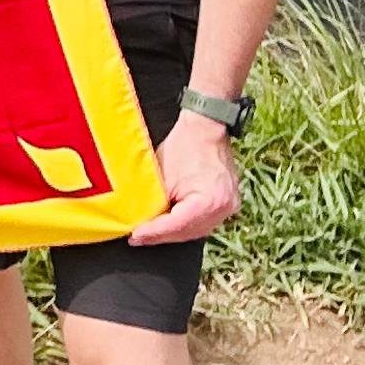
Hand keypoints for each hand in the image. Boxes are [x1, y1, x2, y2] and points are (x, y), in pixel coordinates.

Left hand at [127, 112, 241, 243]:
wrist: (206, 127)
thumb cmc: (185, 144)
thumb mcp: (161, 176)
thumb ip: (152, 203)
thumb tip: (140, 223)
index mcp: (209, 201)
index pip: (176, 225)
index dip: (153, 232)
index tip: (135, 236)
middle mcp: (223, 208)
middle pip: (187, 232)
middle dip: (161, 235)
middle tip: (138, 237)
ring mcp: (229, 207)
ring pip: (195, 230)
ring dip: (173, 232)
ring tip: (150, 232)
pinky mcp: (227, 203)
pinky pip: (203, 221)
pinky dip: (185, 224)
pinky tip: (169, 224)